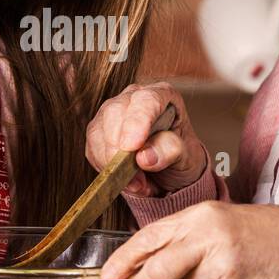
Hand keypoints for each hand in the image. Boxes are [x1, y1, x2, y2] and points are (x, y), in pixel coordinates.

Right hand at [85, 82, 208, 195]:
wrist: (171, 172)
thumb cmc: (182, 156)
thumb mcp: (186, 156)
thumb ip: (170, 151)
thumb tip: (144, 156)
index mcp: (162, 95)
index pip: (146, 100)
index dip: (136, 122)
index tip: (132, 147)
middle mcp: (134, 98)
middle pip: (114, 112)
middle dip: (120, 148)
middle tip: (137, 177)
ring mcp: (112, 113)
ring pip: (98, 131)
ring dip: (112, 163)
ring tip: (137, 184)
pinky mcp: (98, 133)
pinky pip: (92, 150)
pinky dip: (105, 169)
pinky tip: (125, 180)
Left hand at [101, 201, 278, 278]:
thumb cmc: (251, 231)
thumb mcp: (210, 219)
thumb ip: (175, 237)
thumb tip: (138, 266)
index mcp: (200, 218)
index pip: (150, 238)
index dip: (124, 259)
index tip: (109, 276)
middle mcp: (210, 242)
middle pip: (159, 273)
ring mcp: (223, 271)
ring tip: (202, 278)